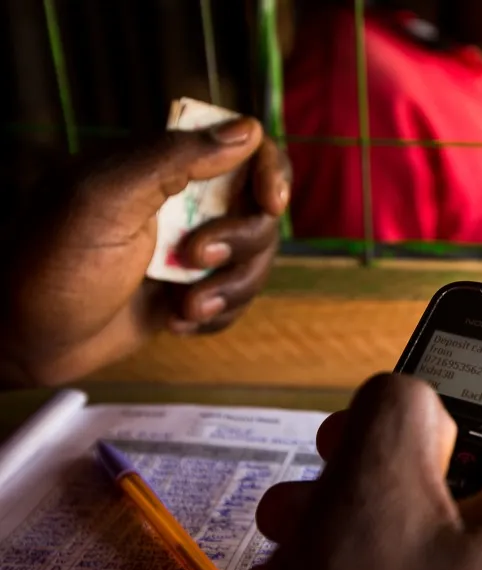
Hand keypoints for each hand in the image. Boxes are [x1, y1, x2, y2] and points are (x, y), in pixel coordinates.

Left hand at [0, 118, 287, 385]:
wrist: (23, 341)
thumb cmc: (50, 264)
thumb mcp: (105, 199)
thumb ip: (174, 159)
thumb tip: (246, 131)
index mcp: (162, 167)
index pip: (242, 148)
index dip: (270, 170)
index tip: (271, 202)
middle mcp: (182, 204)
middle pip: (260, 211)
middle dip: (240, 243)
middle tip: (195, 258)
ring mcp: (189, 251)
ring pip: (255, 261)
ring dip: (229, 289)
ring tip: (185, 307)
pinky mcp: (190, 293)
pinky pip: (236, 301)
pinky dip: (216, 315)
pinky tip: (176, 321)